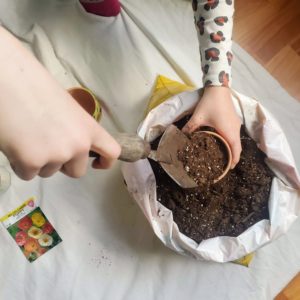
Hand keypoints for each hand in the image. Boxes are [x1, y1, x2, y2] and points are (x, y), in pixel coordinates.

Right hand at [0, 27, 120, 179]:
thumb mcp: (67, 109)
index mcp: (89, 128)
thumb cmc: (34, 86)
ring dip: (39, 162)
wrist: (7, 78)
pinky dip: (20, 165)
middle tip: (47, 146)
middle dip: (63, 165)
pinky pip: (28, 174)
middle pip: (77, 171)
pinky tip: (14, 144)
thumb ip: (75, 130)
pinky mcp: (32, 163)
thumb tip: (70, 147)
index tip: (96, 164)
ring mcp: (56, 155)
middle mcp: (78, 145)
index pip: (111, 152)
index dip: (105, 162)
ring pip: (49, 172)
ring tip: (26, 137)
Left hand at [182, 86, 241, 168]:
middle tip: (224, 164)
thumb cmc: (210, 104)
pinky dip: (232, 141)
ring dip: (232, 149)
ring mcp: (236, 124)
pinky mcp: (234, 120)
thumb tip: (181, 136)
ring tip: (223, 155)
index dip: (234, 161)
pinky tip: (223, 141)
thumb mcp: (198, 117)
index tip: (228, 169)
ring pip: (237, 141)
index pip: (236, 151)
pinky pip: (235, 134)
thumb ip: (190, 128)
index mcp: (229, 132)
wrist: (219, 88)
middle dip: (233, 157)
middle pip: (238, 148)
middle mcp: (235, 130)